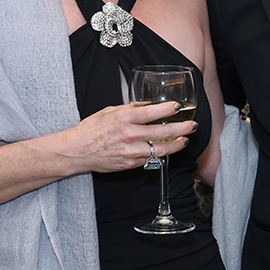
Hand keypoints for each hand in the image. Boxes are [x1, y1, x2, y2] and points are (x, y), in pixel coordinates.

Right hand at [66, 100, 194, 173]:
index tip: (178, 107)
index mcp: (124, 118)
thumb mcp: (109, 111)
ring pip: (161, 149)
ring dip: (176, 145)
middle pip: (163, 132)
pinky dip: (160, 154)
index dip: (169, 109)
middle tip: (192, 126)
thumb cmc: (91, 129)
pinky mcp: (130, 164)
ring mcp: (131, 151)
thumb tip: (148, 105)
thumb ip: (130, 108)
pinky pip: (151, 159)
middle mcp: (129, 135)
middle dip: (182, 128)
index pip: (153, 112)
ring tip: (185, 140)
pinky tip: (167, 149)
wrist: (77, 151)